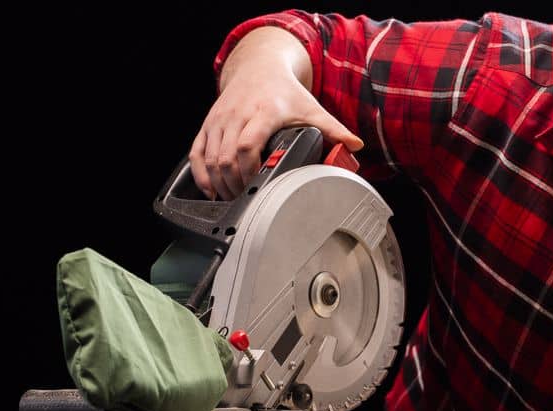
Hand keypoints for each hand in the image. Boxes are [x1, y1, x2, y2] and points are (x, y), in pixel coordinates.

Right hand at [189, 28, 363, 200]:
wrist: (259, 67)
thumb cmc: (285, 92)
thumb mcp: (312, 108)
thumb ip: (333, 130)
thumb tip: (355, 146)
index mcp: (264, 112)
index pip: (248, 144)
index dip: (250, 169)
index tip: (259, 186)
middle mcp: (238, 114)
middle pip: (226, 156)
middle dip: (234, 183)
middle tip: (247, 200)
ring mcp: (220, 120)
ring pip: (210, 157)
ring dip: (219, 183)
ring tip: (234, 198)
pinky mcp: (208, 124)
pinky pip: (197, 153)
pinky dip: (201, 175)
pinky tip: (211, 190)